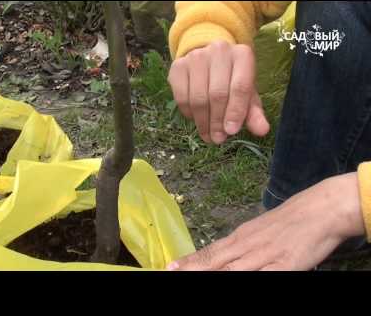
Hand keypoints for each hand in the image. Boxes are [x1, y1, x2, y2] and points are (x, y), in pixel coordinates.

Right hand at [167, 41, 269, 144]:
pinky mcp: (178, 65)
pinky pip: (181, 96)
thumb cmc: (232, 79)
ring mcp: (196, 56)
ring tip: (208, 135)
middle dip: (217, 121)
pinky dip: (189, 113)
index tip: (231, 132)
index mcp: (242, 55)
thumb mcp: (247, 93)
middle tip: (218, 139)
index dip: (235, 112)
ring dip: (203, 122)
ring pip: (198, 97)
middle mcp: (219, 50)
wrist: (208, 59)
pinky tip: (196, 119)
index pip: (239, 87)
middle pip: (217, 94)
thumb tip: (262, 131)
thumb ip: (254, 112)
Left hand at [167, 173, 365, 270]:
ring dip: (212, 273)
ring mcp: (264, 256)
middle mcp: (247, 246)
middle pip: (215, 261)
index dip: (190, 261)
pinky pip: (264, 276)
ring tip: (188, 276)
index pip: (210, 251)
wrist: (319, 209)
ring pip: (232, 270)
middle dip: (192, 269)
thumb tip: (223, 255)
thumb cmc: (289, 221)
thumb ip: (241, 245)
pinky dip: (249, 279)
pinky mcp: (285, 265)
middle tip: (169, 271)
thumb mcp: (258, 230)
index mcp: (241, 237)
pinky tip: (235, 280)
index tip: (170, 266)